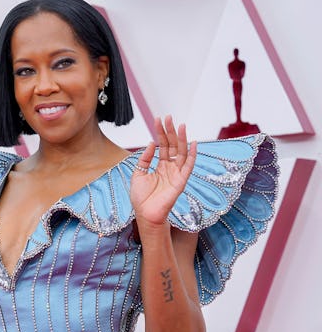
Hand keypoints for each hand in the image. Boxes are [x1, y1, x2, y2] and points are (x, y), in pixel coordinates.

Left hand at [130, 116, 196, 230]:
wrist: (145, 214)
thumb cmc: (141, 197)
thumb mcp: (138, 173)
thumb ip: (145, 158)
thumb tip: (152, 143)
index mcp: (160, 166)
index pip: (162, 145)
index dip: (160, 132)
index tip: (158, 119)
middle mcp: (170, 168)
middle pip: (172, 145)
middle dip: (170, 131)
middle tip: (168, 117)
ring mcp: (177, 173)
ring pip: (181, 152)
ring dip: (182, 138)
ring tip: (180, 125)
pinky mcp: (181, 181)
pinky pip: (188, 166)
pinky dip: (191, 155)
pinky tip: (193, 143)